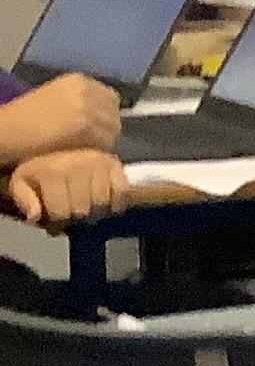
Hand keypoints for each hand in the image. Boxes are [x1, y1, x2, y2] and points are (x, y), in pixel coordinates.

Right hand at [0, 71, 122, 161]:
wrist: (6, 129)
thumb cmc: (25, 118)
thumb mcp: (56, 99)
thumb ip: (81, 102)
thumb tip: (103, 117)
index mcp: (79, 80)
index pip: (111, 98)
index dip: (105, 115)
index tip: (97, 127)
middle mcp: (87, 90)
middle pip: (114, 114)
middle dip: (106, 129)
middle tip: (91, 142)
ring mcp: (88, 108)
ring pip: (112, 130)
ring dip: (102, 141)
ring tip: (84, 148)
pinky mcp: (85, 127)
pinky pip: (104, 143)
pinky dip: (96, 151)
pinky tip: (80, 153)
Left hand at [9, 148, 129, 229]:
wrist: (54, 142)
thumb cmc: (38, 170)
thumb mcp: (21, 183)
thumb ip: (24, 200)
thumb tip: (35, 216)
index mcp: (53, 172)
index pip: (62, 213)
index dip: (58, 223)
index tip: (55, 221)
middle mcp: (78, 165)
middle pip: (83, 210)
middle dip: (76, 218)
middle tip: (72, 214)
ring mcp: (99, 163)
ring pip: (103, 203)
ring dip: (96, 211)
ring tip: (87, 208)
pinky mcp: (115, 163)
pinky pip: (123, 191)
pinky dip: (117, 202)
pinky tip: (106, 203)